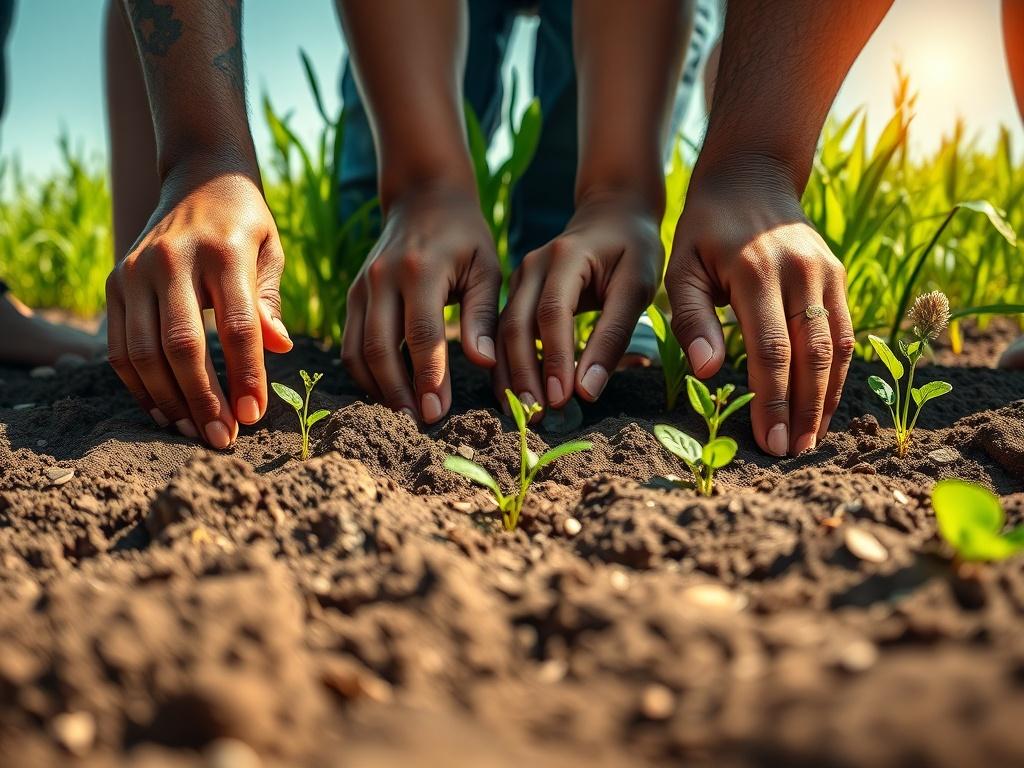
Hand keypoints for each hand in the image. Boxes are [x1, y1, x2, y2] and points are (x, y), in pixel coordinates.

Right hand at [106, 158, 292, 447]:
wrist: (199, 179)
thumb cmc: (246, 226)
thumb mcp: (270, 253)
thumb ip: (269, 303)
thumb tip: (280, 348)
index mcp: (224, 251)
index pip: (236, 325)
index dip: (245, 375)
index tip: (254, 416)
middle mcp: (173, 259)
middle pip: (182, 344)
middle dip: (204, 398)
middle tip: (222, 438)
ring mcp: (136, 271)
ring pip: (143, 351)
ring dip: (170, 400)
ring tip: (195, 431)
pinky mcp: (114, 283)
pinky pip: (119, 346)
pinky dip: (138, 386)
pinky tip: (164, 411)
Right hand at [341, 185, 500, 423]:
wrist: (423, 198)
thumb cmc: (465, 238)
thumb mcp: (486, 268)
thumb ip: (483, 314)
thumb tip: (484, 361)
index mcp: (420, 269)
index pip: (421, 333)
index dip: (428, 377)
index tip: (437, 412)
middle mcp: (382, 278)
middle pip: (380, 347)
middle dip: (398, 391)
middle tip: (418, 424)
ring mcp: (361, 287)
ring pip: (358, 350)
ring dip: (378, 388)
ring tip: (403, 415)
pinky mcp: (352, 296)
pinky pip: (350, 344)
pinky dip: (364, 373)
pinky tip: (387, 392)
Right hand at [494, 194, 661, 414]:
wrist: (612, 213)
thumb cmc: (634, 250)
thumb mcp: (638, 286)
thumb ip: (614, 335)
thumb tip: (588, 390)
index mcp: (564, 257)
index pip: (553, 313)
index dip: (555, 358)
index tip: (562, 398)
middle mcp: (532, 266)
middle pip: (517, 325)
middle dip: (524, 373)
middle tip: (536, 414)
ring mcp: (519, 278)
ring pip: (503, 332)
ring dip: (510, 374)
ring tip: (522, 413)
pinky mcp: (517, 293)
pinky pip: (504, 332)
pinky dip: (507, 364)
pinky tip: (513, 395)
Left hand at [665, 165, 853, 455]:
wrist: (750, 177)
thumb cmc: (703, 231)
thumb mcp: (680, 268)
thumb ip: (690, 320)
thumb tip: (708, 373)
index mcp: (756, 273)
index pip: (770, 351)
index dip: (772, 402)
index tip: (767, 442)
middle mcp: (800, 273)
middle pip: (811, 356)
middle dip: (803, 411)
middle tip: (791, 454)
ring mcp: (826, 273)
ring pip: (837, 348)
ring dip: (826, 399)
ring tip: (811, 440)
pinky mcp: (838, 276)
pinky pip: (846, 332)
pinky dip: (839, 373)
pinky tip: (826, 403)